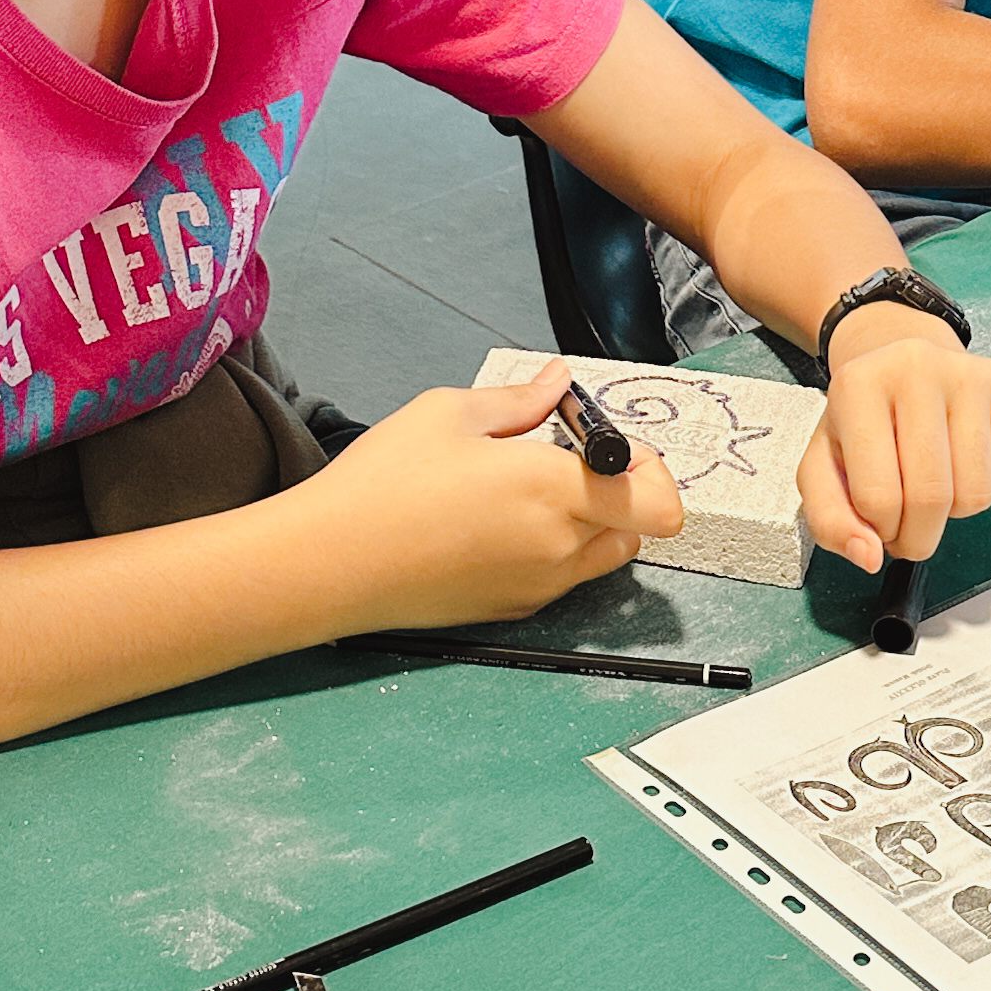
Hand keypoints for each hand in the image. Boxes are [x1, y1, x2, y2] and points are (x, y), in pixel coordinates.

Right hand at [298, 360, 684, 626]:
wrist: (332, 562)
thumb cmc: (382, 487)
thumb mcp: (451, 413)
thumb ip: (521, 399)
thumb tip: (558, 384)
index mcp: (554, 489)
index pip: (658, 499)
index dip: (652, 468)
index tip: (617, 445)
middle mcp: (559, 544)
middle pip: (638, 526)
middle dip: (621, 490)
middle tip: (573, 462)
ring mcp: (540, 583)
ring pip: (605, 555)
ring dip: (594, 523)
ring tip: (535, 494)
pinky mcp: (515, 607)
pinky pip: (563, 578)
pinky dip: (556, 550)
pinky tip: (503, 524)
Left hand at [799, 310, 990, 571]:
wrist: (901, 364)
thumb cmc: (861, 424)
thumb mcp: (823, 467)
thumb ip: (830, 520)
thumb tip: (870, 558)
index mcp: (857, 385)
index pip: (878, 497)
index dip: (880, 530)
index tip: (878, 523)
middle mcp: (916, 368)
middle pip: (931, 497)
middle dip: (919, 537)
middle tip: (908, 528)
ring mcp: (969, 373)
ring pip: (975, 493)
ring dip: (953, 514)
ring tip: (932, 488)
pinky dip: (984, 492)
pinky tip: (961, 467)